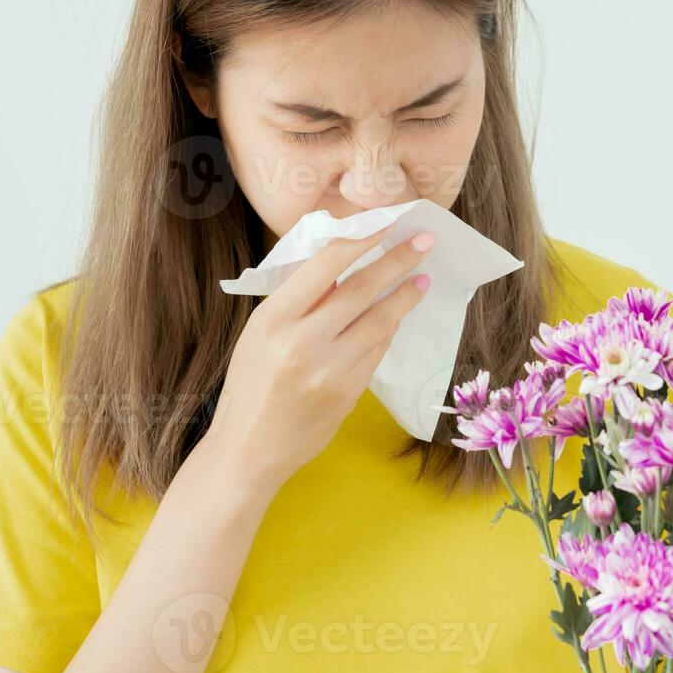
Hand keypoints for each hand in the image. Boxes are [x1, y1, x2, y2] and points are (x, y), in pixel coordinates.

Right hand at [200, 225, 433, 496]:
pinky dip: (389, 330)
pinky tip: (397, 316)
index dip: (361, 239)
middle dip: (398, 260)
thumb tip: (344, 261)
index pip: (326, 265)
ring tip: (422, 278)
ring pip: (379, 321)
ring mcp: (329, 370)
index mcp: (272, 319)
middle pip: (361, 288)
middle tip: (424, 240)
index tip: (386, 223)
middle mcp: (301, 342)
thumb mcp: (259, 334)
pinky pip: (377, 351)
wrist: (248, 450)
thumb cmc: (251, 384)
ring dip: (405, 295)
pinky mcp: (348, 394)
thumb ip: (298, 302)